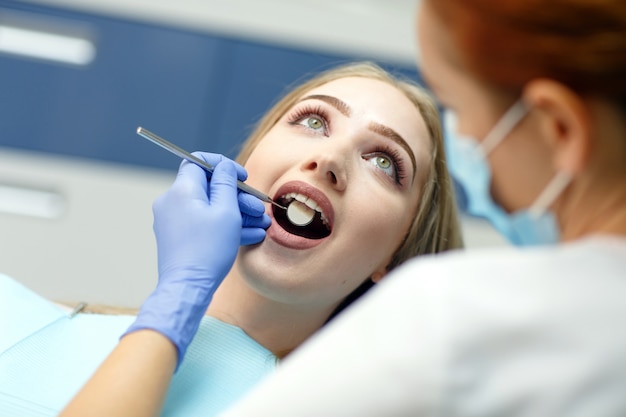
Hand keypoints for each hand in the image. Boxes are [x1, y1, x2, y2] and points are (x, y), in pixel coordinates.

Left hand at [123, 153, 269, 367]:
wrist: (188, 288)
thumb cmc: (208, 250)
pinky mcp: (178, 238)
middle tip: (258, 208)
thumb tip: (225, 167)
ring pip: (208, 208)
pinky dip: (224, 226)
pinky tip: (250, 235)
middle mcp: (172, 202)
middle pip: (208, 188)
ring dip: (236, 213)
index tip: (242, 176)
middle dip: (238, 196)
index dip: (223, 165)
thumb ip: (226, 183)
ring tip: (261, 225)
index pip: (199, 162)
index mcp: (181, 190)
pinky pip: (203, 224)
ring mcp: (173, 222)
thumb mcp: (226, 211)